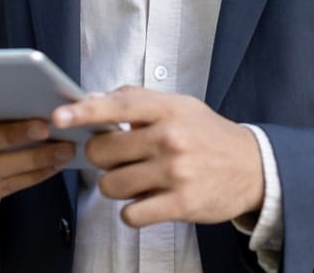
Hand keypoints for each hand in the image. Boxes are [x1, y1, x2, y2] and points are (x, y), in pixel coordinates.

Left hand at [53, 87, 263, 228]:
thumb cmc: (209, 136)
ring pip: (112, 185)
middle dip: (103, 159)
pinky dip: (133, 211)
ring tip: (139, 180)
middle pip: (104, 152)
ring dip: (117, 186)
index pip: (119, 106)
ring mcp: (176, 172)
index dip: (85, 111)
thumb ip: (137, 102)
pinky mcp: (181, 203)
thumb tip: (91, 99)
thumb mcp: (180, 107)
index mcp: (169, 109)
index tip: (60, 117)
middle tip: (120, 159)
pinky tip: (148, 201)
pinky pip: (131, 214)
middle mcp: (171, 138)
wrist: (254, 167)